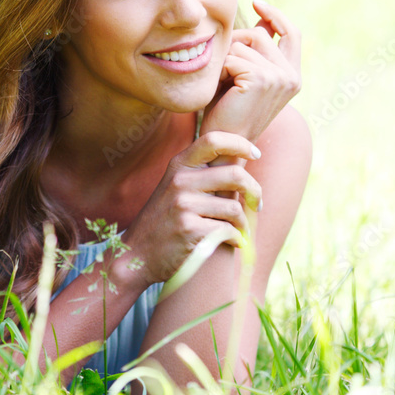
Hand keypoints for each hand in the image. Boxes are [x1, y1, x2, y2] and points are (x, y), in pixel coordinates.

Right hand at [119, 132, 262, 287]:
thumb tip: (241, 158)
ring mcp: (183, 205)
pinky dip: (236, 239)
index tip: (255, 153)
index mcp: (179, 166)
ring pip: (234, 208)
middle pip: (235, 174)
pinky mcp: (189, 229)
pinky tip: (233, 243)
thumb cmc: (164, 221)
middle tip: (257, 205)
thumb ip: (202, 174)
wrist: (136, 256)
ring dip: (244, 223)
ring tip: (240, 231)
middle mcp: (180, 181)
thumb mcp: (175, 188)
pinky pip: (228, 230)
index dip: (239, 143)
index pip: (213, 139)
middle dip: (255, 191)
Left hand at [202, 0, 301, 144]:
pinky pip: (234, 56)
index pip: (291, 32)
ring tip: (224, 84)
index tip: (256, 2)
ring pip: (243, 44)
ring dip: (225, 59)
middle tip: (223, 70)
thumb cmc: (227, 111)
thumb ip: (256, 50)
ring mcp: (280, 77)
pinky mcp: (263, 78)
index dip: (275, 15)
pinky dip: (221, 69)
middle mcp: (291, 76)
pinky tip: (222, 89)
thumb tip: (263, 18)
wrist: (223, 144)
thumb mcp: (245, 74)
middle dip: (234, 44)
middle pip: (259, 34)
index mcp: (292, 76)